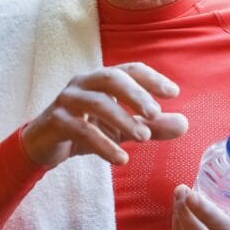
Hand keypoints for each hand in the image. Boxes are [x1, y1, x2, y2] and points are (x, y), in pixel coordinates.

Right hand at [21, 62, 188, 167]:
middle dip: (135, 94)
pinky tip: (121, 159)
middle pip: (111, 79)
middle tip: (156, 112)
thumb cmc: (87, 129)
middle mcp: (84, 83)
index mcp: (102, 79)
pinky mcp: (55, 121)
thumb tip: (185, 124)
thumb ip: (152, 126)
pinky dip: (103, 144)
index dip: (152, 78)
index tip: (174, 93)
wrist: (44, 146)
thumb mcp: (123, 129)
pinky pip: (81, 130)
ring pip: (96, 103)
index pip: (130, 70)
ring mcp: (67, 100)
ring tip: (143, 138)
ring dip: (122, 120)